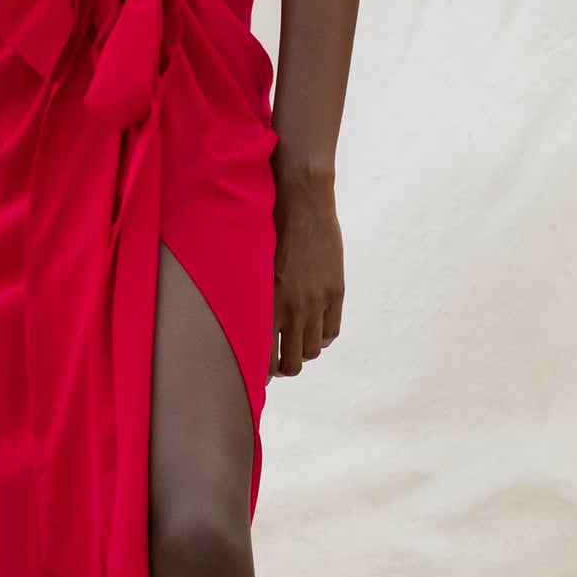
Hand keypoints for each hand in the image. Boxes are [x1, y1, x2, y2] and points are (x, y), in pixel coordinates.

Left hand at [269, 164, 344, 378]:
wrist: (302, 202)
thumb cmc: (266, 227)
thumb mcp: (250, 264)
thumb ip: (249, 296)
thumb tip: (240, 321)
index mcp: (266, 304)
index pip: (264, 358)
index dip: (261, 373)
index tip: (256, 374)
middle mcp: (292, 309)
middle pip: (290, 364)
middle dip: (282, 368)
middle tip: (276, 362)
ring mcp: (316, 302)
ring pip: (312, 352)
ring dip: (302, 352)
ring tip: (294, 345)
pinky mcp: (335, 293)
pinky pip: (331, 332)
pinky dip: (322, 337)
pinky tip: (313, 329)